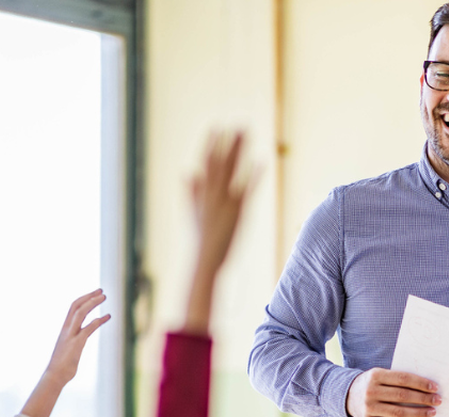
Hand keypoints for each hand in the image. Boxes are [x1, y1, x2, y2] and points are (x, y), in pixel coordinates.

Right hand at [20, 289, 110, 416]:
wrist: (54, 376)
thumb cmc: (62, 365)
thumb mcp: (68, 349)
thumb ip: (74, 341)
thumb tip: (79, 341)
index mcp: (65, 329)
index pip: (73, 308)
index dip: (84, 299)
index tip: (95, 294)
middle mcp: (66, 329)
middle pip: (76, 306)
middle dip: (89, 296)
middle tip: (101, 291)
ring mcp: (70, 336)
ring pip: (80, 313)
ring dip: (93, 303)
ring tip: (104, 297)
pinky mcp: (76, 344)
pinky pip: (87, 328)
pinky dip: (98, 321)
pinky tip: (107, 317)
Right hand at [191, 130, 257, 275]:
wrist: (204, 261)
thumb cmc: (200, 240)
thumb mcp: (192, 213)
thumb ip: (191, 192)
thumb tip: (186, 172)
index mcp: (202, 193)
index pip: (206, 163)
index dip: (210, 144)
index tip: (216, 126)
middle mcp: (212, 194)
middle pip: (221, 162)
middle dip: (229, 142)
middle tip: (239, 123)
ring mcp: (225, 202)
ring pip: (232, 170)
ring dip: (239, 150)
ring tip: (248, 134)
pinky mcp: (238, 212)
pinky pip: (247, 191)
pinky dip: (253, 176)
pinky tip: (261, 161)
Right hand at [345, 368, 439, 416]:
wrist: (346, 396)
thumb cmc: (371, 384)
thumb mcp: (379, 375)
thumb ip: (397, 379)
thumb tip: (425, 386)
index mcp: (375, 375)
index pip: (403, 379)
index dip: (420, 383)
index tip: (435, 387)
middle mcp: (370, 391)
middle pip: (402, 396)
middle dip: (423, 398)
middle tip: (437, 400)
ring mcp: (368, 408)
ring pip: (399, 412)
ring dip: (419, 412)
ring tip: (431, 412)